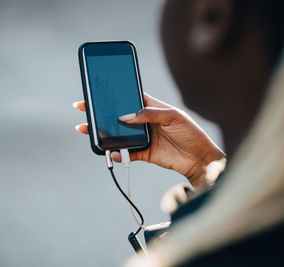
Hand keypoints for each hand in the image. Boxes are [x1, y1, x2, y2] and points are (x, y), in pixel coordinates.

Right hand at [73, 93, 225, 187]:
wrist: (200, 158)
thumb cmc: (191, 132)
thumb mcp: (173, 116)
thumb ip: (150, 114)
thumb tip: (125, 117)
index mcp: (151, 107)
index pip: (128, 98)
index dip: (112, 95)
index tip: (96, 93)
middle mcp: (144, 121)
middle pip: (117, 116)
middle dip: (100, 113)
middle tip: (83, 110)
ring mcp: (143, 137)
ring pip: (118, 134)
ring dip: (104, 133)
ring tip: (88, 131)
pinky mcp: (144, 153)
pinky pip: (127, 152)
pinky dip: (118, 153)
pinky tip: (111, 151)